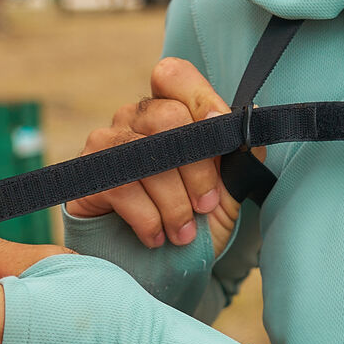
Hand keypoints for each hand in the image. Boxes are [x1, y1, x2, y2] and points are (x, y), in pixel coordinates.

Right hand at [66, 57, 257, 252]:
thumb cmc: (192, 222)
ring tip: (184, 232)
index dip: (200, 97)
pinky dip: (148, 218)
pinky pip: (122, 184)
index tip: (223, 131)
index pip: (173, 76)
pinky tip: (157, 236)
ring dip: (174, 201)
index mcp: (169, 112)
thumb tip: (255, 116)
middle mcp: (134, 119)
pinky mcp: (89, 175)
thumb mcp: (228, 190)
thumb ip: (240, 153)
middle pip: (167, 117)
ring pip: (146, 154)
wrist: (156, 267)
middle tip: (206, 204)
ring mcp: (107, 143)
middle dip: (197, 167)